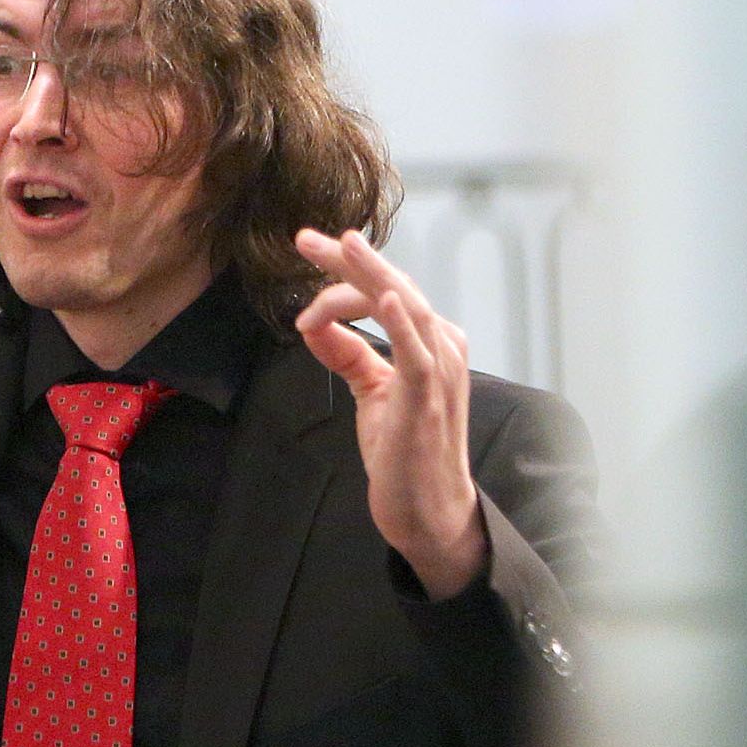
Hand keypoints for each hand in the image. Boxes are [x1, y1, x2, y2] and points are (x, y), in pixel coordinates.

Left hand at [293, 228, 488, 598]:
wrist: (427, 509)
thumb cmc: (404, 450)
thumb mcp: (372, 391)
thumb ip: (349, 355)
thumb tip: (314, 325)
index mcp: (429, 342)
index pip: (384, 292)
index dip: (346, 269)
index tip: (307, 249)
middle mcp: (441, 347)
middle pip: (393, 289)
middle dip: (349, 260)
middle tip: (306, 238)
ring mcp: (439, 371)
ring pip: (405, 307)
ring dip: (372, 275)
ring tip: (344, 245)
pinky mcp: (428, 398)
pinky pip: (417, 353)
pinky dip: (401, 322)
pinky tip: (382, 297)